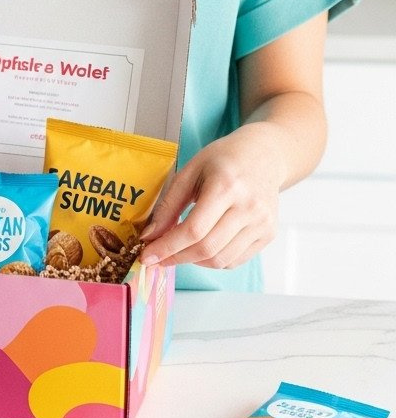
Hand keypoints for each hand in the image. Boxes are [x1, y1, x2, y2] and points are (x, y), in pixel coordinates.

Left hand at [140, 125, 284, 270]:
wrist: (264, 155)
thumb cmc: (224, 159)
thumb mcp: (190, 171)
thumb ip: (169, 205)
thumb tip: (151, 237)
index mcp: (226, 186)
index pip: (194, 230)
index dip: (167, 247)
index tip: (148, 257)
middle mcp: (249, 207)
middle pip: (207, 248)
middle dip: (176, 258)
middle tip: (159, 257)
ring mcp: (262, 222)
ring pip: (221, 260)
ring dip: (193, 261)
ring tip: (180, 250)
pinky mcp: (268, 233)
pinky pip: (235, 260)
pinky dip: (213, 260)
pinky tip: (202, 247)